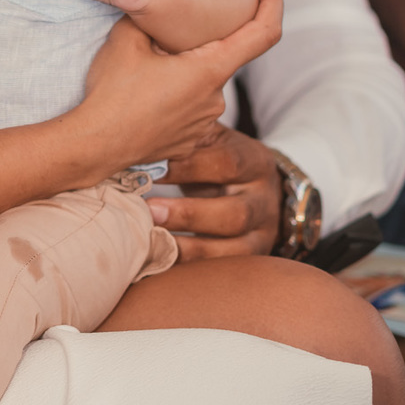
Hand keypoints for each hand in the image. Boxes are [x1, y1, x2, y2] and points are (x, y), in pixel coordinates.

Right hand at [70, 0, 283, 177]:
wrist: (94, 146)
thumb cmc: (112, 92)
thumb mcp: (127, 39)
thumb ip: (152, 6)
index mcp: (209, 69)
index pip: (264, 33)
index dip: (272, 2)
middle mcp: (216, 99)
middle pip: (218, 58)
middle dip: (192, 45)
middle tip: (156, 41)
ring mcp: (205, 123)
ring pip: (201, 83)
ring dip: (181, 72)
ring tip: (143, 73)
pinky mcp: (191, 140)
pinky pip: (190, 108)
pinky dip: (174, 97)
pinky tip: (144, 98)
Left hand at [147, 125, 282, 260]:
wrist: (256, 187)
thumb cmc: (219, 158)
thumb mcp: (212, 141)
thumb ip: (186, 138)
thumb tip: (140, 135)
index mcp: (255, 162)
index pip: (227, 163)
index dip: (187, 167)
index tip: (149, 169)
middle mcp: (263, 201)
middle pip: (235, 214)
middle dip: (189, 215)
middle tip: (149, 210)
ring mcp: (261, 235)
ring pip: (232, 251)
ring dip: (188, 248)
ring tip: (151, 240)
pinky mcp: (250, 258)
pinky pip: (220, 269)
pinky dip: (189, 266)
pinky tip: (160, 258)